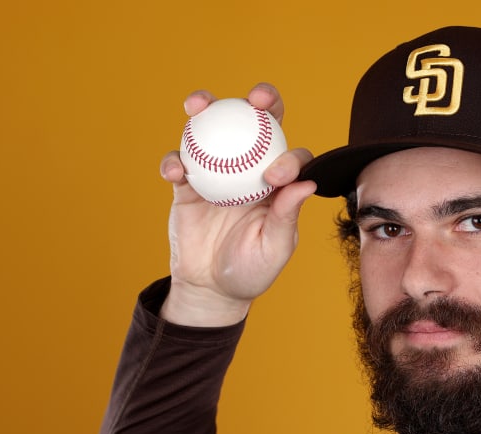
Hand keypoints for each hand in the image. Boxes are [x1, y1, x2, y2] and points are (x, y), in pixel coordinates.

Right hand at [158, 83, 316, 326]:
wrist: (212, 288)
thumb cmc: (252, 270)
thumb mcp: (274, 248)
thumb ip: (287, 216)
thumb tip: (307, 183)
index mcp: (277, 183)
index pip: (289, 154)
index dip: (289, 154)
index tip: (275, 175)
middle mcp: (249, 168)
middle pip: (256, 123)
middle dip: (260, 100)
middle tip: (256, 97)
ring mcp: (216, 171)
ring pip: (213, 130)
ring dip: (205, 109)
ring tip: (197, 106)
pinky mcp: (188, 184)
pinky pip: (179, 162)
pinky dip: (174, 161)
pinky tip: (175, 170)